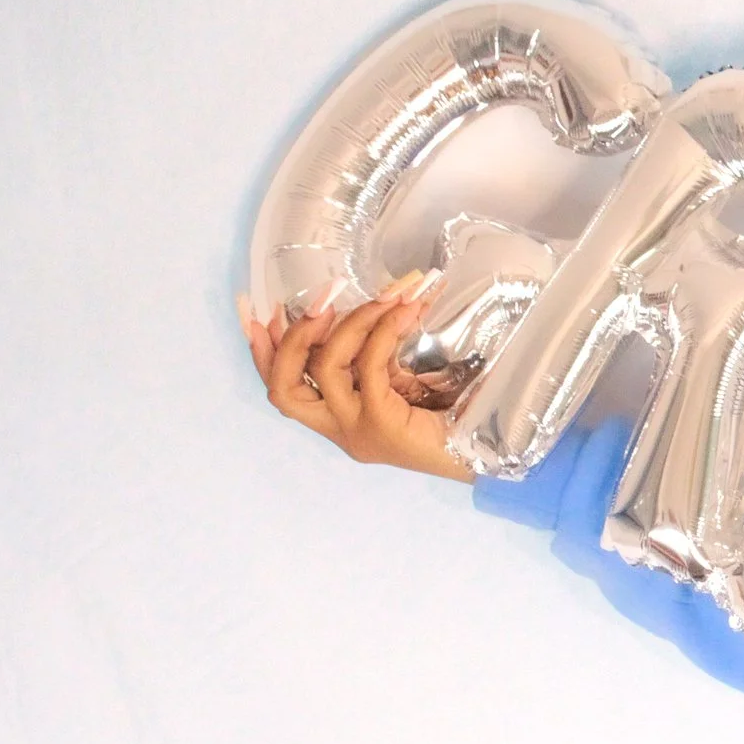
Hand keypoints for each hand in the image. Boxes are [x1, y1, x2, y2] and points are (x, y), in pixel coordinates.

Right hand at [241, 275, 471, 481]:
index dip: (262, 353)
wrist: (490, 450)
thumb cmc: (454, 413)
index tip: (254, 312)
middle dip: (291, 339)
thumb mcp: (401, 381)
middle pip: (283, 388)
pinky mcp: (382, 423)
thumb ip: (373, 356)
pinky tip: (405, 310)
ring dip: (348, 322)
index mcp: (340, 419)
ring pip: (324, 369)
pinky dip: (382, 331)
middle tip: (318, 301)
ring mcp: (358, 429)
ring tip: (381, 294)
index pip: (285, 388)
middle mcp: (341, 429)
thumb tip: (369, 303)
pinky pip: (369, 366)